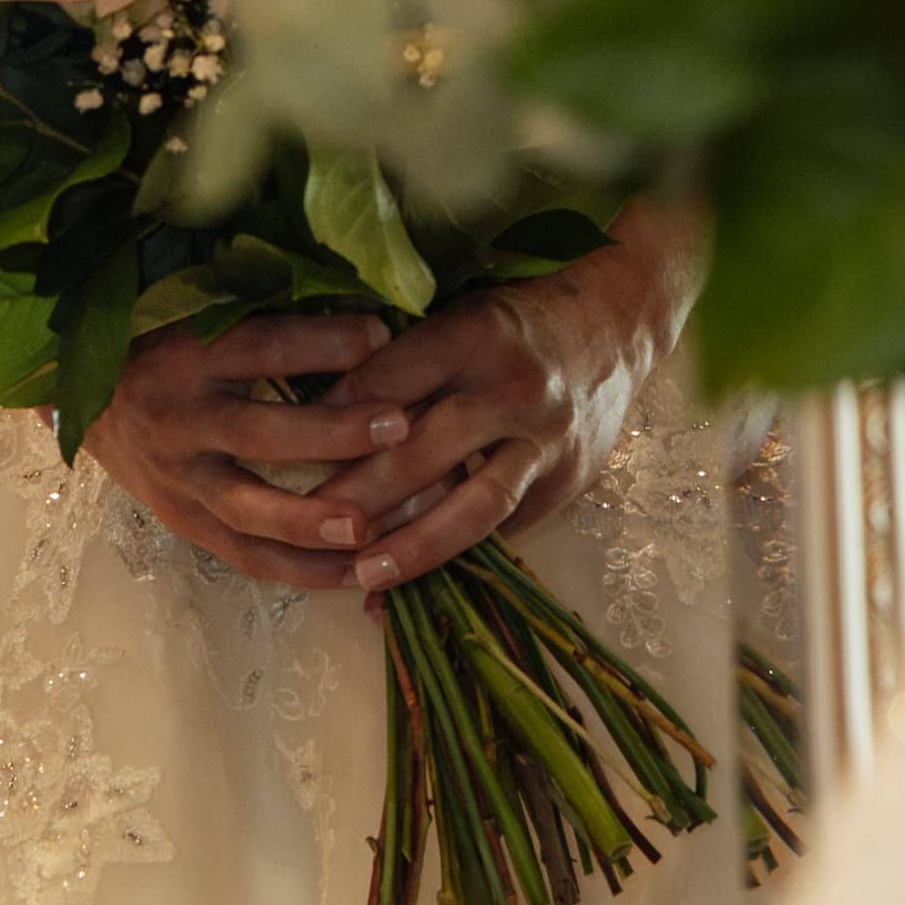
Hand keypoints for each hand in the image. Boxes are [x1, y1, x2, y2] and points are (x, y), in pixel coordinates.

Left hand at [89, 211, 688, 601]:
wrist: (617, 326)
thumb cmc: (516, 319)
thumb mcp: (461, 311)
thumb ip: (403, 355)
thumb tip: (311, 400)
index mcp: (479, 334)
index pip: (397, 376)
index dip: (340, 412)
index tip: (287, 442)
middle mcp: (516, 390)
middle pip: (429, 446)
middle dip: (365, 488)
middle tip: (308, 520)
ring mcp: (546, 443)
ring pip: (474, 502)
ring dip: (415, 543)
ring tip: (363, 575)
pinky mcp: (565, 484)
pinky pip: (504, 532)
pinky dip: (454, 565)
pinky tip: (407, 594)